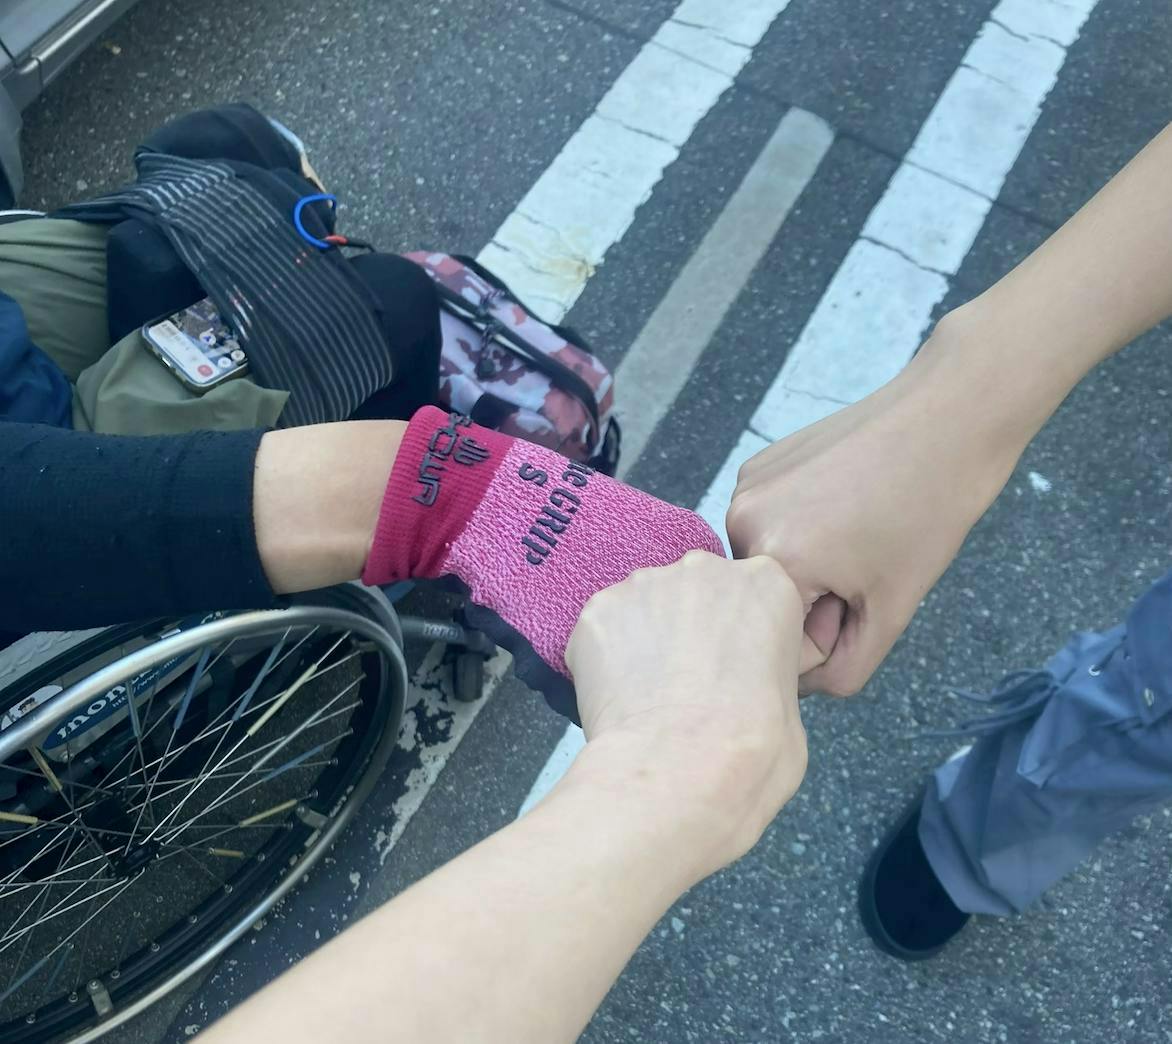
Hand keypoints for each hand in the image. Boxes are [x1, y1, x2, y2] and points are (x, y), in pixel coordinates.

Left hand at [565, 551, 807, 874]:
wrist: (681, 770)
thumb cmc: (753, 750)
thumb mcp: (793, 706)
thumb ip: (767, 671)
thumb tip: (745, 686)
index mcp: (766, 584)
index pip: (752, 594)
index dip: (738, 634)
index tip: (733, 668)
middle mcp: (704, 569)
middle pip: (695, 590)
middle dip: (690, 628)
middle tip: (689, 685)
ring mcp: (646, 586)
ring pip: (644, 607)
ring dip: (645, 640)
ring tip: (648, 698)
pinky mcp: (599, 610)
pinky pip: (602, 630)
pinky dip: (604, 659)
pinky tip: (617, 698)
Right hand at [726, 329, 1023, 696]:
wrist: (947, 417)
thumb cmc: (929, 512)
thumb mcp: (894, 610)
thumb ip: (844, 670)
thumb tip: (802, 684)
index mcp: (774, 562)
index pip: (777, 641)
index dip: (827, 631)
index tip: (866, 595)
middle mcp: (741, 521)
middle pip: (766, 598)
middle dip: (811, 597)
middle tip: (867, 561)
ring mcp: (745, 486)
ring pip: (765, 560)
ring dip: (802, 562)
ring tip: (857, 526)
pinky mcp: (756, 463)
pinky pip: (766, 521)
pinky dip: (797, 525)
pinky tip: (842, 499)